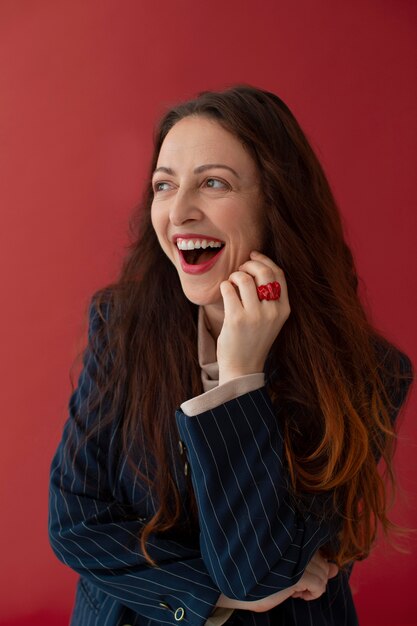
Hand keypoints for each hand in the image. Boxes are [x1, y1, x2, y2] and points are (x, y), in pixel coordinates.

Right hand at [216, 551, 337, 611]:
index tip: (301, 573)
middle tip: (296, 583)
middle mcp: (293, 543)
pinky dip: (313, 593)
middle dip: (314, 576)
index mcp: (290, 537)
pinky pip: (319, 584)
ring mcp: (294, 558)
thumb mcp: (291, 571)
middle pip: (321, 560)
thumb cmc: (261, 577)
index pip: (316, 548)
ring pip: (322, 574)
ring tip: (295, 588)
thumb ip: (314, 567)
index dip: (314, 562)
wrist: (239, 587)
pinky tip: (298, 594)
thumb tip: (335, 568)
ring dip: (313, 586)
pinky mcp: (295, 575)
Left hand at [217, 251, 289, 384]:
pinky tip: (225, 292)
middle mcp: (272, 311)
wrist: (243, 368)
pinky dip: (225, 285)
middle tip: (240, 269)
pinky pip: (229, 288)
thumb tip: (257, 264)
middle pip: (263, 272)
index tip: (253, 256)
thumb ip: (269, 296)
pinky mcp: (237, 319)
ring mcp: (255, 316)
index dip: (265, 260)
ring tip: (231, 283)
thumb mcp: (271, 319)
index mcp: (284, 309)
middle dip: (249, 264)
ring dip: (235, 275)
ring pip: (245, 278)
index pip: (279, 274)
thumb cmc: (253, 340)